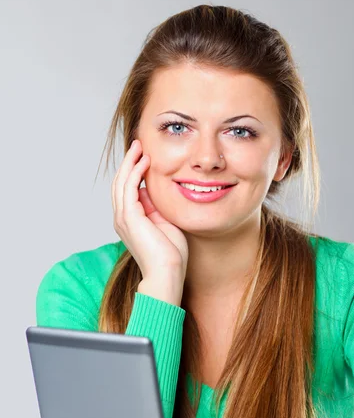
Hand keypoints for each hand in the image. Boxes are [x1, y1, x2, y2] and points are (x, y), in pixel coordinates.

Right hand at [111, 139, 188, 280]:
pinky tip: (144, 161)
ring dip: (130, 162)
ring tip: (139, 146)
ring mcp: (123, 218)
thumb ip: (158, 207)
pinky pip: (129, 188)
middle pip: (120, 182)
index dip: (134, 171)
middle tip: (138, 144)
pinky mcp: (129, 217)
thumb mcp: (165, 223)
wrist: (167, 273)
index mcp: (130, 220)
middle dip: (129, 162)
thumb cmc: (170, 254)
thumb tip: (155, 190)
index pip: (127, 189)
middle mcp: (122, 218)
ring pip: (121, 182)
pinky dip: (135, 172)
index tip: (145, 155)